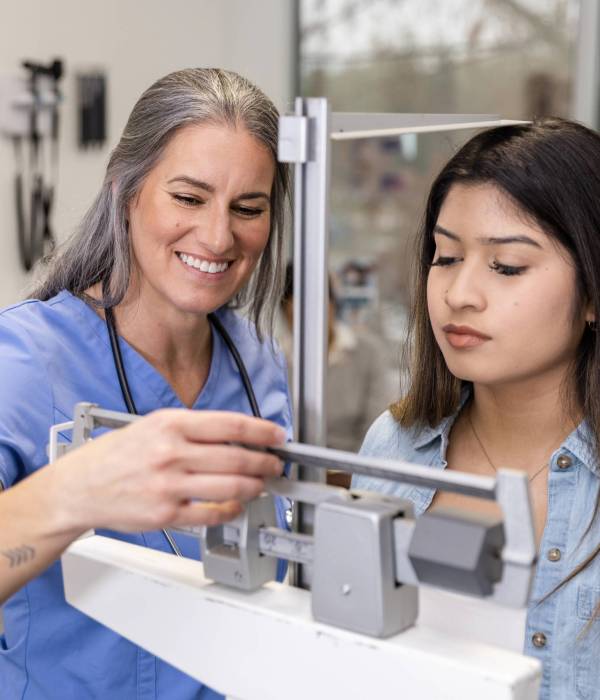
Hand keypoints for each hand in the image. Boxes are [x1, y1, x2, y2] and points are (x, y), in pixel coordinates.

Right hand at [48, 409, 285, 534]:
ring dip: (254, 485)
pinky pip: (211, 513)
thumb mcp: (153, 425)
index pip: (230, 424)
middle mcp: (171, 452)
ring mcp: (169, 485)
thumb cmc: (117, 455)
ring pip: (230, 485)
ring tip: (262, 484)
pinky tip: (237, 505)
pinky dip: (231, 510)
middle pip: (236, 456)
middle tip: (275, 464)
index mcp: (170, 424)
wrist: (79, 486)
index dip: (262, 431)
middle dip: (264, 462)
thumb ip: (193, 429)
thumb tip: (236, 435)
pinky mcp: (165, 514)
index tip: (277, 436)